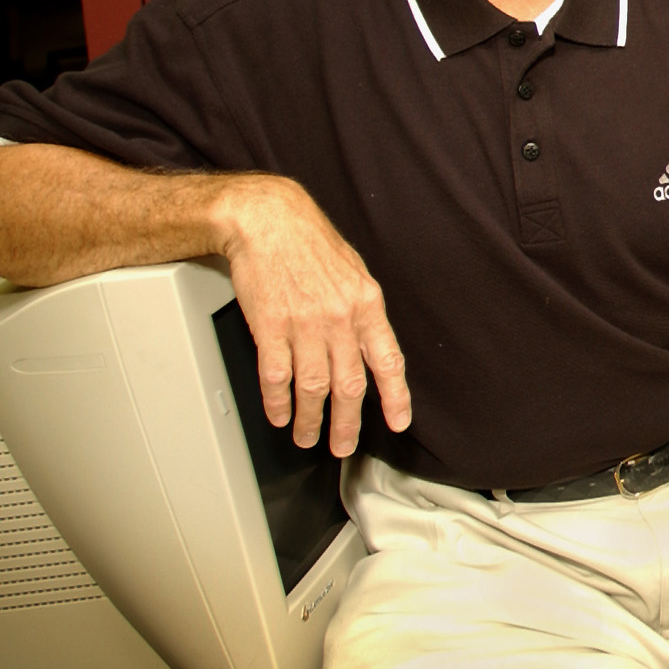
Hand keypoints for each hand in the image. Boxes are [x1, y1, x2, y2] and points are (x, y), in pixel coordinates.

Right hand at [214, 174, 410, 456]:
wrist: (268, 220)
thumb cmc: (311, 243)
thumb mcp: (354, 272)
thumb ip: (362, 311)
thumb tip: (367, 345)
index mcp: (367, 304)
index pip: (388, 361)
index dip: (396, 397)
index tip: (399, 422)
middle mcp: (340, 318)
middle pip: (349, 385)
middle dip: (347, 424)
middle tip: (342, 447)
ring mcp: (304, 324)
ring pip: (312, 388)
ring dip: (310, 420)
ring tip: (307, 437)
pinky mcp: (270, 327)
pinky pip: (276, 376)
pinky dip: (277, 402)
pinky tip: (278, 415)